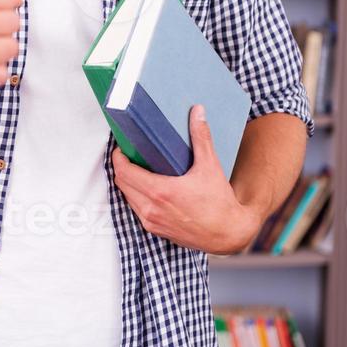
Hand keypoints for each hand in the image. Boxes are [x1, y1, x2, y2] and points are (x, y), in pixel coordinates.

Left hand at [111, 104, 261, 254]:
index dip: (118, 157)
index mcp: (161, 192)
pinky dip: (136, 196)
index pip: (124, 172)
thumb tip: (197, 112)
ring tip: (138, 168)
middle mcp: (151, 209)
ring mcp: (151, 222)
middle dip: (121, 167)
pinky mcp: (155, 230)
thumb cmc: (220, 203)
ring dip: (128, 182)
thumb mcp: (210, 166)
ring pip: (127, 197)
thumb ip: (201, 137)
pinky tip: (147, 186)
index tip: (122, 147)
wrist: (228, 235)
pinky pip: (136, 209)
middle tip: (129, 153)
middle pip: (122, 184)